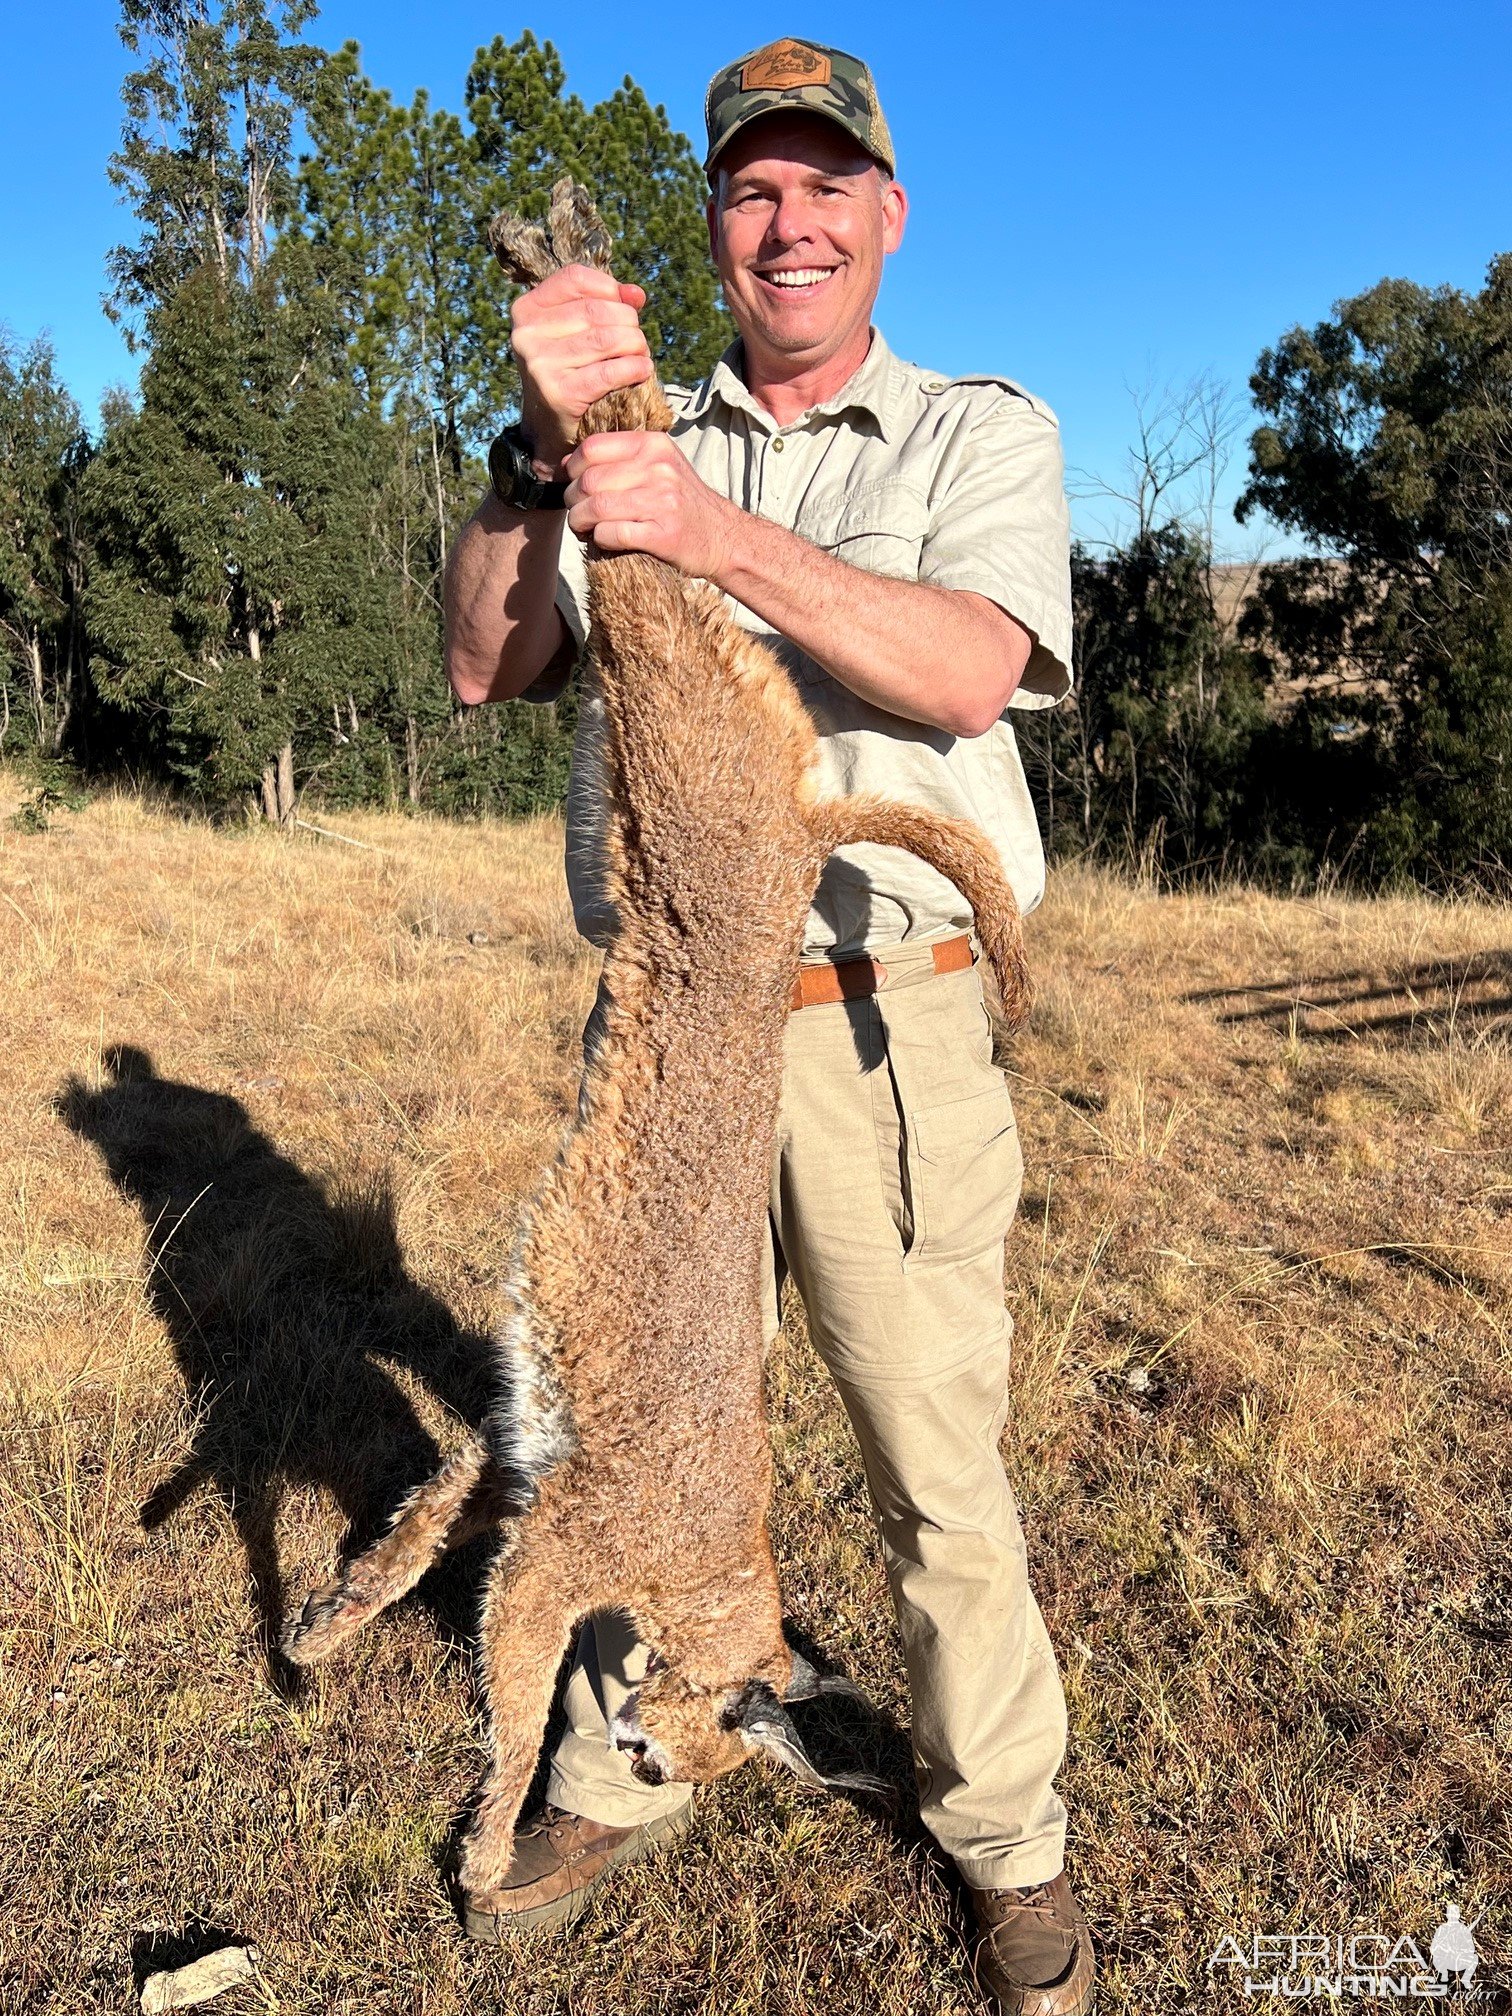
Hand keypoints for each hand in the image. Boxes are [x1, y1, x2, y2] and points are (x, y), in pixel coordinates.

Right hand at [510, 265, 652, 472]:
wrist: (549, 430)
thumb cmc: (568, 372)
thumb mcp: (575, 332)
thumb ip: (603, 305)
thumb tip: (636, 294)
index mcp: (526, 310)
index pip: (574, 278)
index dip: (609, 288)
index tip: (625, 305)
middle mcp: (526, 335)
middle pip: (595, 310)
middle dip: (628, 323)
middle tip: (637, 340)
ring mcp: (539, 365)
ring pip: (605, 339)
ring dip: (635, 346)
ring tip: (641, 355)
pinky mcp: (558, 393)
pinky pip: (608, 373)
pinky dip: (633, 368)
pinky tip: (642, 370)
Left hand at [565, 432, 736, 579]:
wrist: (722, 537)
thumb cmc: (683, 503)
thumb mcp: (662, 465)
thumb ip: (623, 459)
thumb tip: (570, 463)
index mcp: (654, 445)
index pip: (593, 447)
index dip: (572, 468)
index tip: (572, 483)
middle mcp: (659, 469)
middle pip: (590, 479)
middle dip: (573, 499)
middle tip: (577, 511)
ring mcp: (662, 501)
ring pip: (597, 507)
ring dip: (581, 521)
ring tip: (584, 527)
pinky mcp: (663, 534)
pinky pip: (612, 534)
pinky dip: (600, 539)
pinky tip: (603, 540)